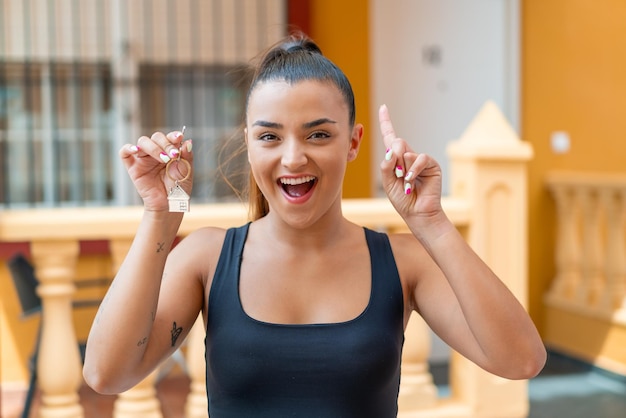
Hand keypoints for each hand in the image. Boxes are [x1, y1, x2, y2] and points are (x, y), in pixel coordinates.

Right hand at [119, 130, 193, 210]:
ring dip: (153, 147)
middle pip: (156, 137)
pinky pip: (124, 153)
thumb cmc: (178, 187)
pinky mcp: (133, 167)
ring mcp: (144, 158)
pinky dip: (128, 148)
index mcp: (170, 150)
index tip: (179, 137)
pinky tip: (136, 150)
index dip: (173, 135)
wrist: (169, 203)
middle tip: (173, 155)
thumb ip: (187, 156)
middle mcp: (156, 151)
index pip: (169, 137)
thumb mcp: (186, 171)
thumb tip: (188, 142)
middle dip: (166, 144)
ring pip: (143, 142)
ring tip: (163, 159)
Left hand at [379, 104, 442, 221]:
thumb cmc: (402, 200)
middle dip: (393, 157)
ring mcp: (421, 160)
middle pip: (397, 141)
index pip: (390, 137)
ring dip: (402, 169)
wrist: (417, 213)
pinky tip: (410, 181)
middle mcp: (409, 156)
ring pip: (406, 150)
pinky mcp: (432, 164)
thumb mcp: (387, 182)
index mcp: (396, 159)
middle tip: (397, 174)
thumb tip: (392, 150)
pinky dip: (413, 170)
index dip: (386, 122)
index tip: (383, 107)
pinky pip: (420, 158)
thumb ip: (386, 165)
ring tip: (405, 183)